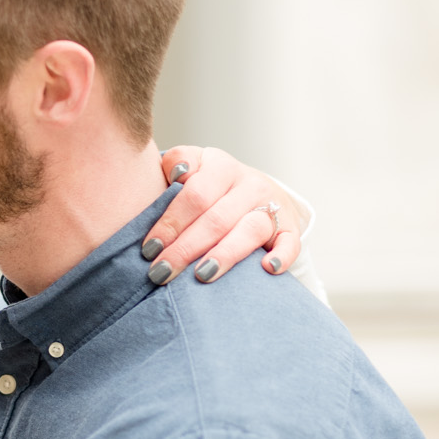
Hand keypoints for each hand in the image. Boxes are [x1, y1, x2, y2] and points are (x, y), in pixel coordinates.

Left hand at [143, 147, 302, 284]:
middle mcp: (249, 184)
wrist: (256, 190)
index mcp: (221, 167)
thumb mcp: (194, 166)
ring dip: (224, 255)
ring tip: (202, 275)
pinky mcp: (289, 227)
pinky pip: (290, 242)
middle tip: (161, 272)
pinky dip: (282, 255)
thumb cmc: (211, 186)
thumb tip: (176, 174)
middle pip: (216, 219)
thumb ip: (178, 163)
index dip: (171, 222)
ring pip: (249, 230)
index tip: (148, 249)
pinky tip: (267, 268)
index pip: (194, 195)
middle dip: (186, 248)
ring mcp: (271, 205)